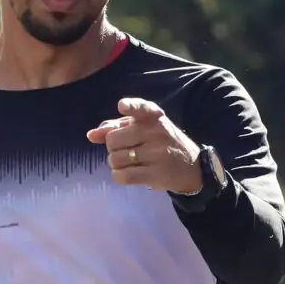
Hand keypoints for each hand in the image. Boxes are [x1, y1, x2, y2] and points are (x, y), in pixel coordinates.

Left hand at [86, 96, 202, 193]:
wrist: (193, 167)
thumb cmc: (162, 143)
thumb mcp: (144, 128)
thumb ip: (116, 127)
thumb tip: (91, 135)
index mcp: (153, 117)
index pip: (141, 107)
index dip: (130, 106)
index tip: (123, 107)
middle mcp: (156, 132)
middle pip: (113, 140)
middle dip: (113, 147)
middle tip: (125, 150)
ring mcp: (157, 154)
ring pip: (115, 159)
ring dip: (116, 164)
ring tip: (129, 163)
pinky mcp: (156, 174)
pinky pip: (123, 176)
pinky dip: (119, 176)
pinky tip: (127, 174)